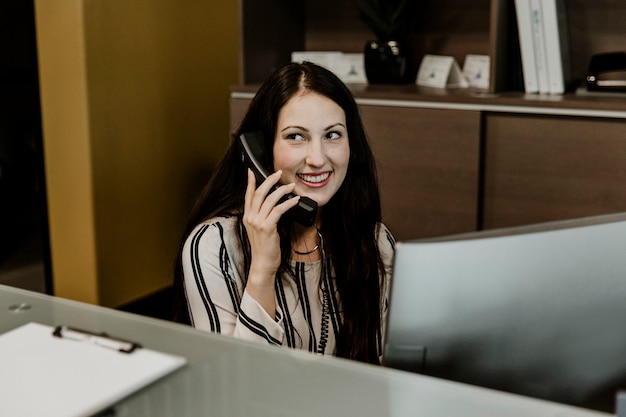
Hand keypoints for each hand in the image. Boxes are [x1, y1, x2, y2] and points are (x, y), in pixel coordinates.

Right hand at [242, 169, 299, 314]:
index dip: (250, 182)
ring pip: (270, 199)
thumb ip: (262, 217)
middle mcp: (250, 218)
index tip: (251, 171)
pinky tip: (295, 200)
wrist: (263, 263)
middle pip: (259, 193)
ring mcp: (258, 222)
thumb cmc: (264, 248)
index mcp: (247, 217)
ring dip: (282, 190)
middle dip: (269, 180)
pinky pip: (278, 210)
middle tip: (279, 173)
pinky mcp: (267, 227)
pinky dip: (288, 203)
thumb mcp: (260, 230)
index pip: (248, 196)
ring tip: (291, 186)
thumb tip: (271, 206)